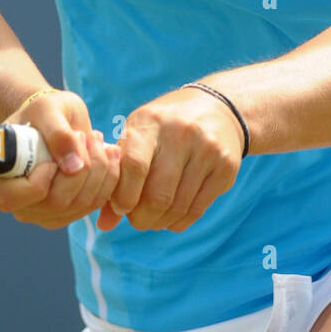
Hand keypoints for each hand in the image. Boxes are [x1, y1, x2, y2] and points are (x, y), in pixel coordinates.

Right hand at [0, 89, 120, 229]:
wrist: (53, 119)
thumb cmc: (42, 112)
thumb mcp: (47, 109)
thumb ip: (57, 133)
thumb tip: (74, 166)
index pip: (14, 198)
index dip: (40, 179)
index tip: (54, 154)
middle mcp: (18, 204)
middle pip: (56, 203)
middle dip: (82, 167)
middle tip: (88, 135)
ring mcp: (43, 213)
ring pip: (79, 205)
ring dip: (99, 170)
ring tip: (97, 139)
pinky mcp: (67, 213)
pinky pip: (94, 205)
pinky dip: (108, 178)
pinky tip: (108, 154)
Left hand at [96, 85, 244, 233]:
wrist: (216, 107)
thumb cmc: (163, 128)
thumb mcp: (137, 136)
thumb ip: (118, 176)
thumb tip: (104, 224)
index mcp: (151, 122)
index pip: (135, 167)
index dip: (123, 196)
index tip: (120, 207)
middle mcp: (181, 133)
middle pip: (158, 194)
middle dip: (142, 218)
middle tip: (136, 220)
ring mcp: (207, 150)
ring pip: (178, 206)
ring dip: (160, 222)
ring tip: (153, 219)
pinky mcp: (225, 167)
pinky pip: (198, 209)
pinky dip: (179, 222)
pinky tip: (171, 218)